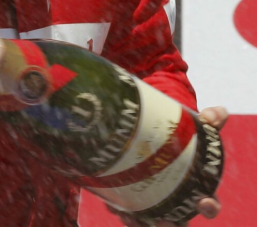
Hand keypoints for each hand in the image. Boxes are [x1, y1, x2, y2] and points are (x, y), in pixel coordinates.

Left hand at [108, 106, 228, 225]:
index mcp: (197, 188)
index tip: (204, 201)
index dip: (209, 206)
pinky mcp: (131, 198)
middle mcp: (176, 200)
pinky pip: (126, 211)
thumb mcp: (193, 128)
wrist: (156, 135)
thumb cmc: (180, 138)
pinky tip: (113, 207)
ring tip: (132, 218)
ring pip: (148, 220)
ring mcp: (153, 201)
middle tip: (164, 221)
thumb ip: (208, 120)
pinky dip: (121, 211)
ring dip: (141, 222)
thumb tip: (216, 112)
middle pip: (178, 221)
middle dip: (171, 224)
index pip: (208, 204)